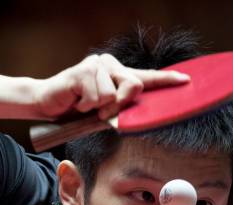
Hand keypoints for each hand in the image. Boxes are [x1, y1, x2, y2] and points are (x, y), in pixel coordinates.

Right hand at [35, 53, 189, 120]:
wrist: (45, 104)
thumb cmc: (75, 108)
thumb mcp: (101, 112)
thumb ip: (120, 110)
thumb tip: (134, 110)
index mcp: (117, 74)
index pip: (145, 77)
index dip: (166, 80)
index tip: (186, 81)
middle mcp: (109, 64)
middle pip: (133, 85)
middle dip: (119, 105)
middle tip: (99, 112)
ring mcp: (96, 64)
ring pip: (111, 95)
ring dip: (96, 108)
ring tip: (83, 104)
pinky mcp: (82, 70)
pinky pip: (95, 96)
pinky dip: (85, 105)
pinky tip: (75, 100)